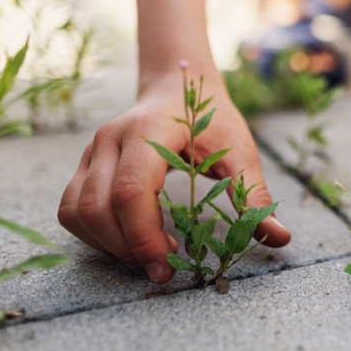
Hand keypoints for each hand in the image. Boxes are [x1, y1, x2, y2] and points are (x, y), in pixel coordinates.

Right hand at [57, 69, 290, 283]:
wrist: (178, 85)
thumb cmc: (211, 118)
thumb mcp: (240, 150)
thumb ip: (255, 194)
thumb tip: (279, 238)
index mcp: (149, 130)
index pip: (132, 191)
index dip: (144, 236)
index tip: (169, 265)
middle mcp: (110, 138)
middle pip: (98, 207)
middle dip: (127, 247)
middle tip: (163, 266)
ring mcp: (91, 150)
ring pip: (77, 212)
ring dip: (108, 244)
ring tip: (148, 251)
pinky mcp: (83, 165)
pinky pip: (71, 209)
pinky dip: (93, 235)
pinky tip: (128, 239)